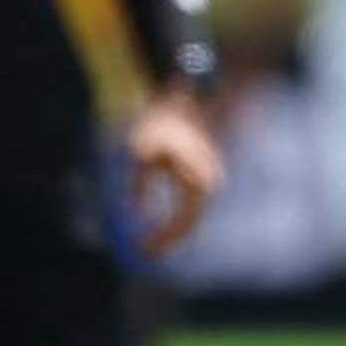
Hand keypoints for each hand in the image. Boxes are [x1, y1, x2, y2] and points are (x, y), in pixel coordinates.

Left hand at [127, 85, 223, 255]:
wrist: (193, 93)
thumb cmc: (167, 119)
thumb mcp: (143, 149)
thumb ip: (141, 182)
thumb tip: (137, 211)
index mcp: (199, 182)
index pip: (181, 223)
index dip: (162, 240)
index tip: (142, 250)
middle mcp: (208, 184)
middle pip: (187, 224)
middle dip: (166, 240)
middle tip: (144, 252)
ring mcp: (207, 180)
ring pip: (189, 217)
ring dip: (170, 232)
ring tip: (149, 245)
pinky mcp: (201, 176)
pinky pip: (189, 206)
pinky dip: (175, 219)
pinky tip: (160, 227)